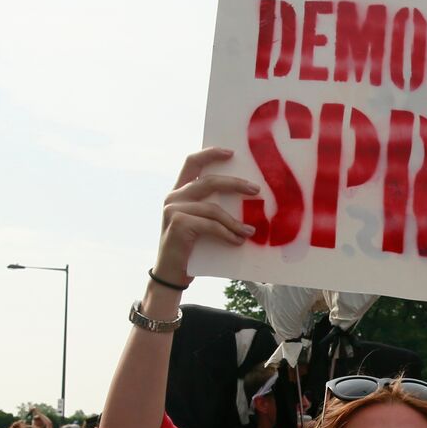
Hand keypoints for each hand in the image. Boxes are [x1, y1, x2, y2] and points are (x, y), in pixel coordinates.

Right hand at [156, 148, 260, 286]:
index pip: (192, 163)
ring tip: (250, 231)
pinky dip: (228, 233)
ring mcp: (174, 210)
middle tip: (255, 189)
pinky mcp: (179, 224)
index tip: (231, 152)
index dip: (211, 154)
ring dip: (235, 221)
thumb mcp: (199, 224)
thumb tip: (244, 200)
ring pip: (213, 208)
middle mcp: (173, 197)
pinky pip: (211, 226)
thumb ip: (210, 209)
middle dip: (235, 184)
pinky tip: (238, 241)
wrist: (171, 274)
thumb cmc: (190, 249)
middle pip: (208, 181)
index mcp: (178, 192)